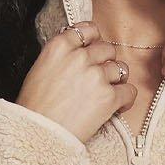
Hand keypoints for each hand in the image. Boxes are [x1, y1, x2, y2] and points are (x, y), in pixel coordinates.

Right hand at [15, 22, 136, 142]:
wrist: (39, 134)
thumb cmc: (35, 108)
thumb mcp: (39, 70)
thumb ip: (61, 57)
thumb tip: (79, 54)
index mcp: (60, 47)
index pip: (88, 30)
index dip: (95, 40)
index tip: (95, 50)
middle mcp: (79, 57)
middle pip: (107, 49)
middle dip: (106, 62)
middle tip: (100, 78)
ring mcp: (96, 76)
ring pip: (120, 68)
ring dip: (117, 80)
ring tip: (108, 94)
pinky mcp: (109, 97)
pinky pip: (129, 91)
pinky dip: (126, 99)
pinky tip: (118, 106)